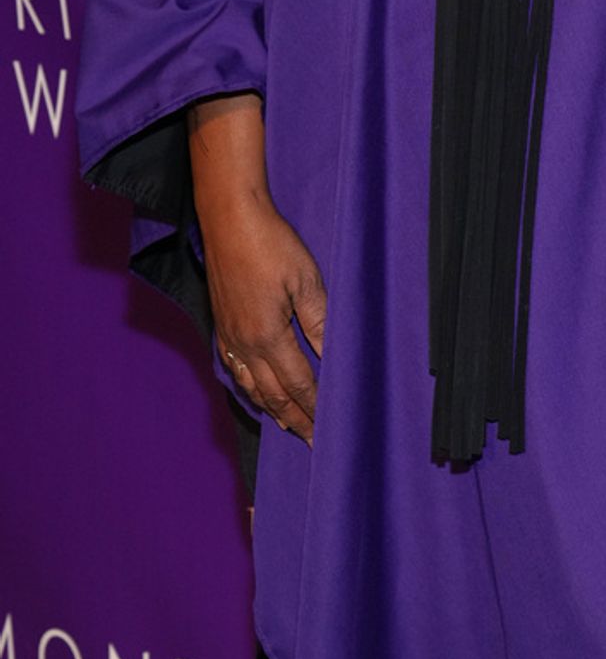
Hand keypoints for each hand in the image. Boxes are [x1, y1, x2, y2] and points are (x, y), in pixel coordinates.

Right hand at [201, 190, 326, 445]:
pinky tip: (253, 390)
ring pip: (250, 385)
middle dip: (294, 418)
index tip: (327, 427)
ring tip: (287, 423)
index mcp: (267, 336)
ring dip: (270, 408)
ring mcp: (228, 335)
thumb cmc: (271, 244)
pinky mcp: (220, 324)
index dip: (313, 407)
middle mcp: (244, 344)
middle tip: (310, 439)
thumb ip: (318, 321)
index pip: (297, 384)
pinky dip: (247, 387)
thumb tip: (332, 355)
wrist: (230, 219)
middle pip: (272, 393)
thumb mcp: (305, 280)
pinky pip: (233, 368)